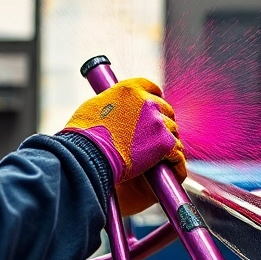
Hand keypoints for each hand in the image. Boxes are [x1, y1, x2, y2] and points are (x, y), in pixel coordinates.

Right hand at [62, 77, 186, 214]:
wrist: (87, 154)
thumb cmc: (83, 135)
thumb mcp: (94, 107)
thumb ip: (111, 104)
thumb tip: (113, 109)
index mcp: (130, 89)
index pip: (152, 88)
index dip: (154, 100)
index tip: (153, 110)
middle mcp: (147, 101)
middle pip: (165, 110)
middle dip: (161, 123)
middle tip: (154, 138)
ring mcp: (158, 122)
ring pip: (172, 131)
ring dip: (167, 142)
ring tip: (161, 157)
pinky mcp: (164, 142)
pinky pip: (177, 153)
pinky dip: (175, 163)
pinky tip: (172, 170)